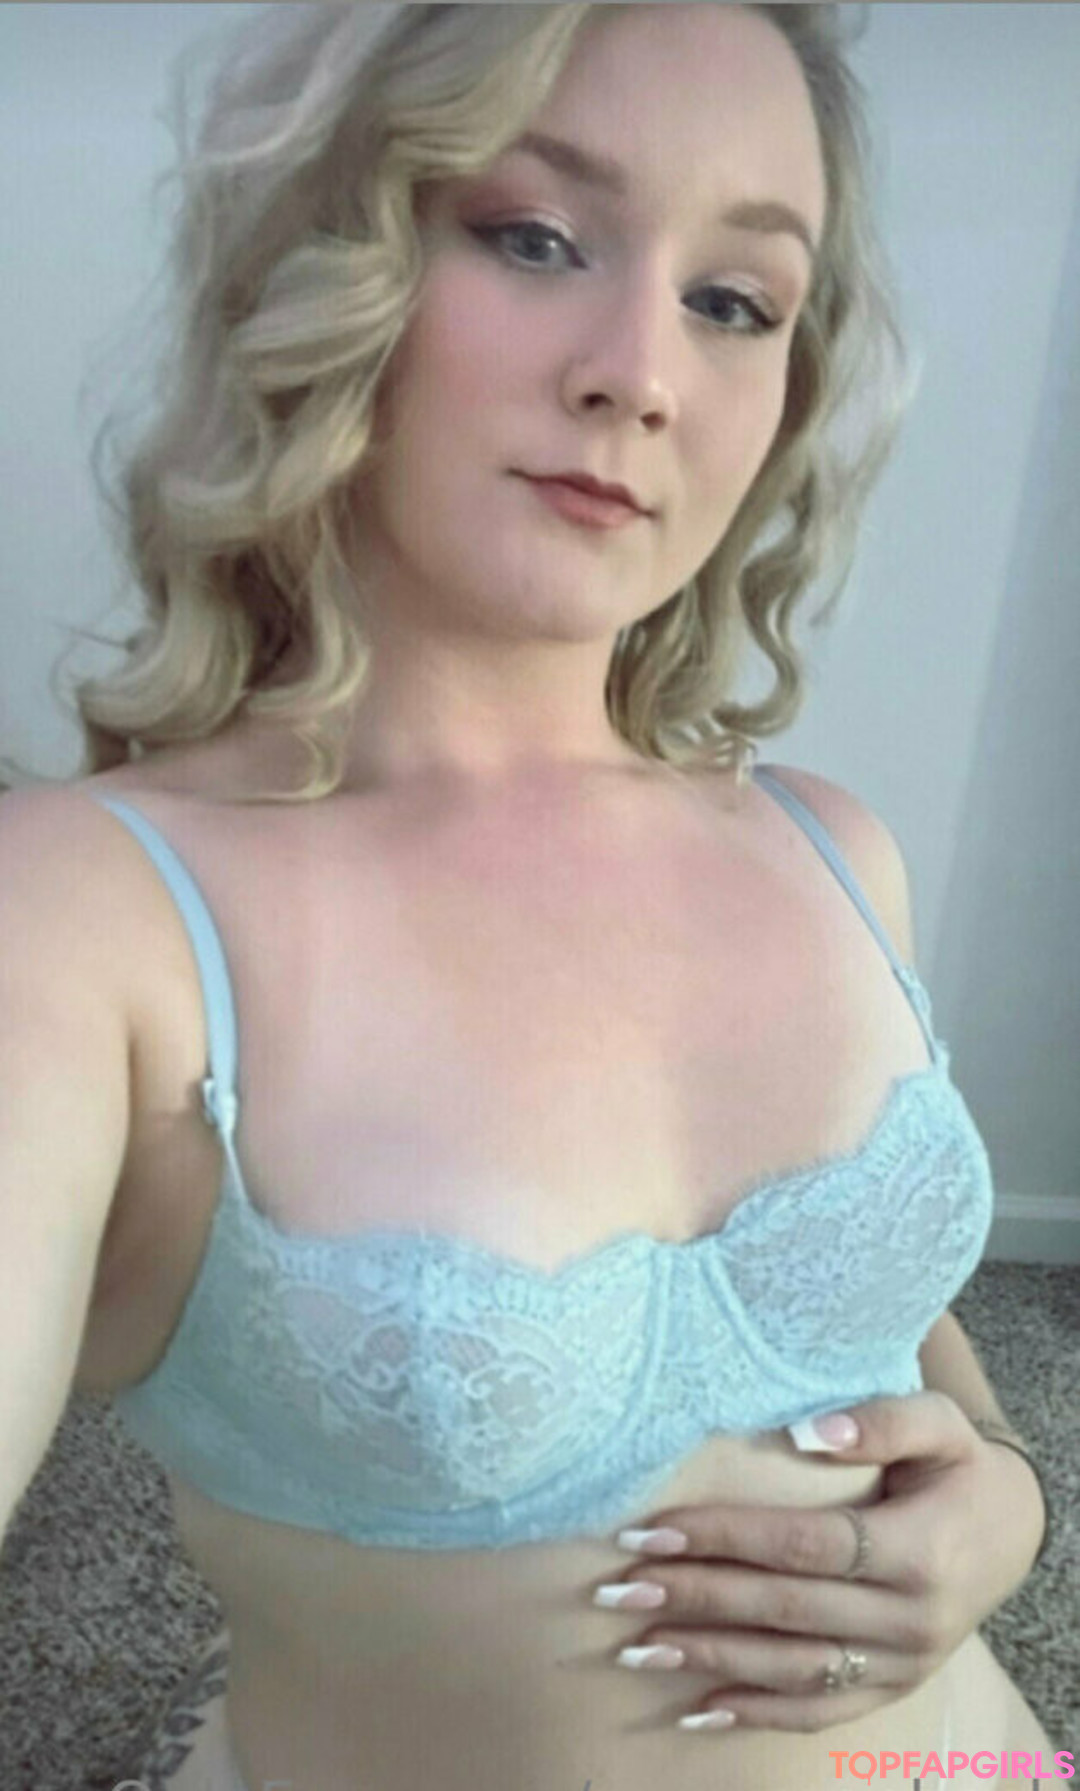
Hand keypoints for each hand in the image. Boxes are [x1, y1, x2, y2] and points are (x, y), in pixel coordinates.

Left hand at [594, 1390, 1046, 1733]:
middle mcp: (910, 1619)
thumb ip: (880, 1420)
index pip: (801, 1545)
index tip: (650, 1529)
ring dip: (708, 1659)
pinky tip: (697, 1708)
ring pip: (791, 1667)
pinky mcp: (892, 1689)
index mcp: (917, 1549)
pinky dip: (756, 1713)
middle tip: (618, 1590)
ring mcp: (901, 1664)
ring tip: (635, 1647)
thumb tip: (804, 1432)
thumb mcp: (940, 1423)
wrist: (1013, 1530)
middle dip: (693, 1597)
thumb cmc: (960, 1466)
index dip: (723, 1537)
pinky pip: (819, 1710)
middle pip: (783, 1610)